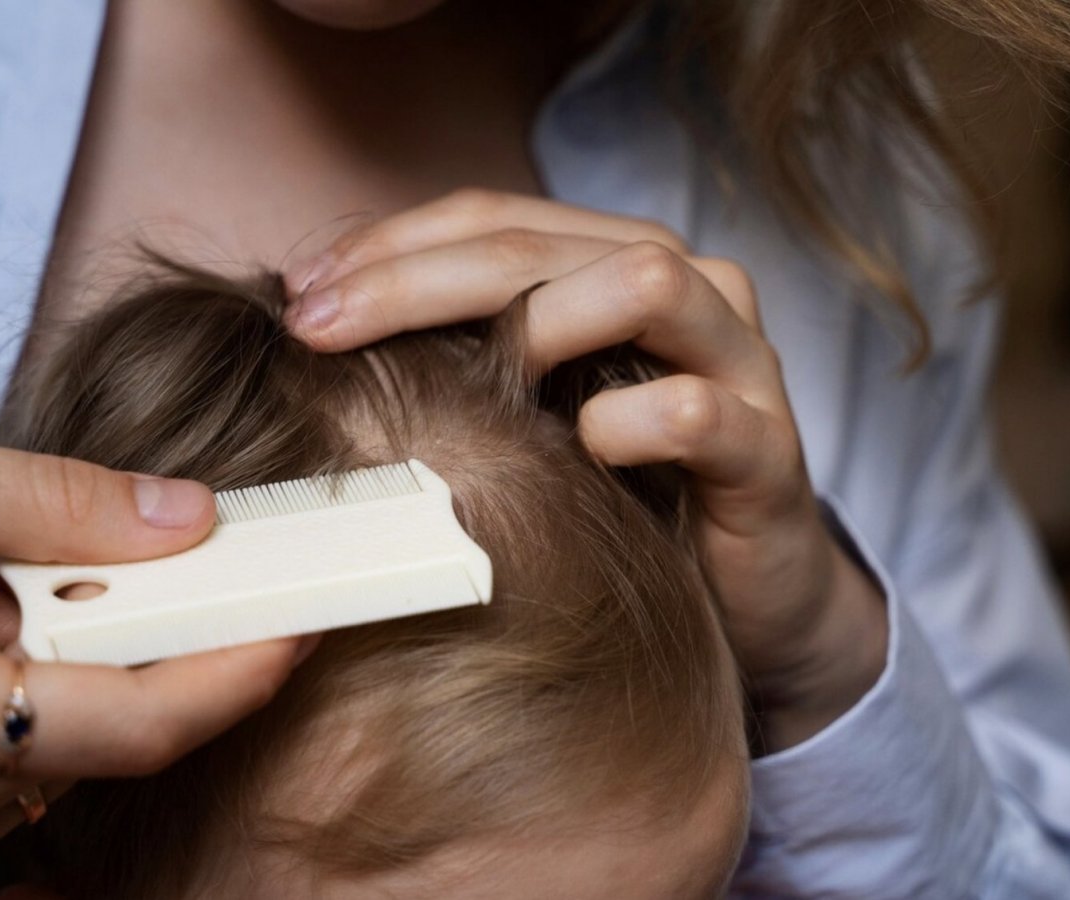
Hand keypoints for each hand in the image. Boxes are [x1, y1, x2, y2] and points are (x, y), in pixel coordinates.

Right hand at [0, 424, 309, 897]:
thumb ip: (47, 499)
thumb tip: (190, 519)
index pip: (132, 725)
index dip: (234, 674)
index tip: (301, 622)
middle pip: (110, 740)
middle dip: (130, 645)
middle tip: (74, 567)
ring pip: (68, 763)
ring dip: (63, 676)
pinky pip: (16, 786)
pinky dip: (23, 713)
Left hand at [286, 189, 887, 749]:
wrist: (748, 597)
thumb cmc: (621, 497)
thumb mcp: (530, 414)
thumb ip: (461, 356)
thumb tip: (317, 323)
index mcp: (617, 263)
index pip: (492, 216)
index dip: (388, 244)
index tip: (300, 295)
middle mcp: (688, 288)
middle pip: (543, 243)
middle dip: (416, 278)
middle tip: (321, 328)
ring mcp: (738, 362)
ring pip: (645, 281)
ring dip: (535, 322)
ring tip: (456, 384)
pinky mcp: (770, 450)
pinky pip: (698, 411)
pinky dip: (627, 424)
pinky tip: (581, 454)